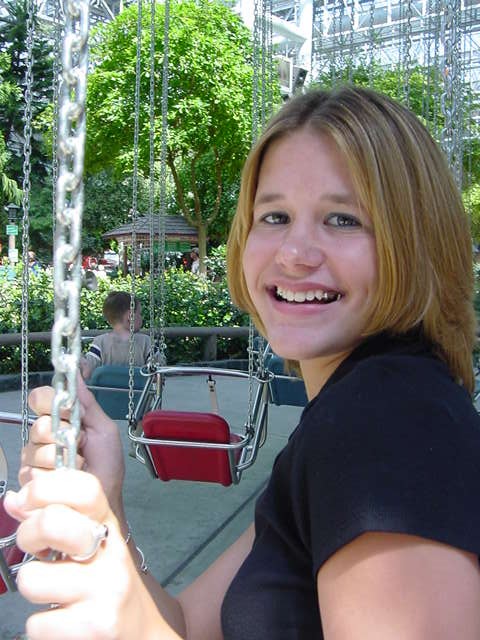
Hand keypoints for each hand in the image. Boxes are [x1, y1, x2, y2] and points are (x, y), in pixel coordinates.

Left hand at [4, 470, 163, 639]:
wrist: (141, 629)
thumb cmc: (106, 582)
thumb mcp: (88, 541)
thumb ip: (51, 517)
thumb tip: (14, 500)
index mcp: (107, 524)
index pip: (84, 488)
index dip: (46, 488)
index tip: (28, 500)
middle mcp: (111, 551)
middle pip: (51, 522)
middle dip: (28, 537)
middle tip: (39, 552)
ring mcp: (106, 588)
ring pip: (32, 580)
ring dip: (35, 590)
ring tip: (55, 593)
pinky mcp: (96, 625)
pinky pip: (37, 624)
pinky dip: (43, 627)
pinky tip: (64, 621)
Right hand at [20, 377, 124, 512]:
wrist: (105, 498)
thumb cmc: (107, 465)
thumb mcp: (104, 429)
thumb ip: (87, 403)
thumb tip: (75, 375)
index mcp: (60, 420)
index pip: (40, 398)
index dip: (49, 401)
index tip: (66, 410)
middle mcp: (43, 437)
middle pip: (37, 425)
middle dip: (60, 434)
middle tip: (78, 444)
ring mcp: (34, 459)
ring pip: (34, 451)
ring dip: (60, 458)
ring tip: (77, 464)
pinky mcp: (29, 481)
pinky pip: (32, 473)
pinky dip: (53, 476)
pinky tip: (66, 478)